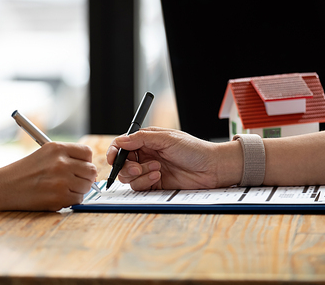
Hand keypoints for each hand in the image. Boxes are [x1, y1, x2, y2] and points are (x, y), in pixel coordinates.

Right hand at [0, 142, 96, 210]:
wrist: (3, 187)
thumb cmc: (24, 172)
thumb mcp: (44, 154)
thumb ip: (66, 157)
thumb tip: (90, 169)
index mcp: (57, 148)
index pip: (87, 152)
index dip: (85, 161)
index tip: (80, 168)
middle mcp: (61, 162)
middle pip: (91, 170)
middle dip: (85, 177)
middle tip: (74, 181)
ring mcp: (61, 180)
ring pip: (86, 186)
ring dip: (78, 190)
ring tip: (62, 189)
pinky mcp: (59, 197)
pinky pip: (78, 199)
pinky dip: (71, 200)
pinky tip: (57, 197)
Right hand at [106, 127, 241, 189]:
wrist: (212, 168)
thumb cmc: (193, 149)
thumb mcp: (166, 138)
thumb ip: (141, 139)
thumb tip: (120, 141)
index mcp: (146, 140)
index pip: (122, 145)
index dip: (114, 152)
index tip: (112, 158)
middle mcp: (145, 155)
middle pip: (122, 163)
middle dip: (126, 166)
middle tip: (137, 167)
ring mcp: (149, 170)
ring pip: (129, 177)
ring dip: (139, 174)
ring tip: (156, 169)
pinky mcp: (155, 184)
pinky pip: (140, 187)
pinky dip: (145, 182)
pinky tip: (158, 176)